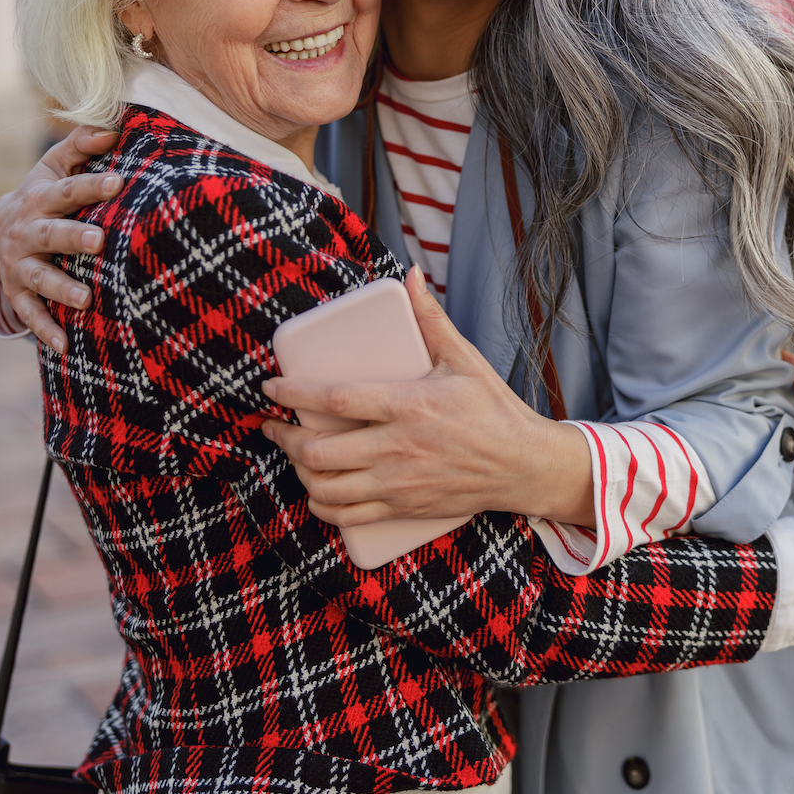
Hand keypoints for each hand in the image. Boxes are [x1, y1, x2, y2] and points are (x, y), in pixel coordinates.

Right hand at [0, 126, 121, 352]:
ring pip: (39, 278)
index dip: (92, 185)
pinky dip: (45, 330)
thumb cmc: (42, 195)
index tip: (119, 181)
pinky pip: (30, 313)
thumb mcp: (52, 167)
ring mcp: (20, 264)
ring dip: (61, 288)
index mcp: (40, 199)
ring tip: (86, 298)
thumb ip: (80, 146)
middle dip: (73, 238)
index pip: (68, 191)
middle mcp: (27, 232)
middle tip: (99, 241)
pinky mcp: (17, 292)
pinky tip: (65, 346)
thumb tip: (113, 126)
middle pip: (51, 234)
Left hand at [261, 268, 595, 527]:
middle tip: (275, 424)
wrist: (522, 466)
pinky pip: (348, 516)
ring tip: (294, 454)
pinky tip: (317, 492)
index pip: (335, 400)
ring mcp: (398, 483)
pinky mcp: (404, 507)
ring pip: (327, 488)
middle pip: (319, 451)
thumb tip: (411, 277)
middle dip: (284, 438)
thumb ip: (430, 319)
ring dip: (299, 473)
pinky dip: (323, 506)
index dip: (293, 392)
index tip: (270, 386)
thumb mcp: (463, 359)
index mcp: (408, 405)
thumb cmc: (493, 410)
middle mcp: (397, 448)